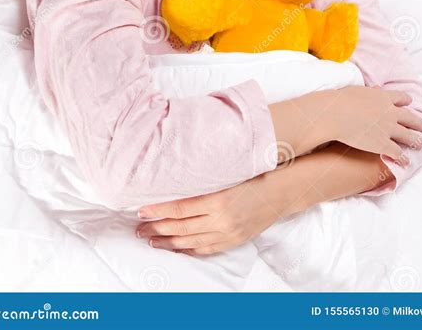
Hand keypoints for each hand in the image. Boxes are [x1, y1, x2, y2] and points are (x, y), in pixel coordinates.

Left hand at [135, 173, 284, 255]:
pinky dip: (189, 249)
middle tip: (138, 227)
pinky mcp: (235, 240)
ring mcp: (228, 233)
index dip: (159, 210)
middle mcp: (222, 219)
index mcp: (219, 199)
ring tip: (150, 239)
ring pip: (191, 240)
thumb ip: (205, 177)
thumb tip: (175, 175)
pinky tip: (176, 247)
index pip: (180, 207)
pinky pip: (207, 248)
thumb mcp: (229, 171)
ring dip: (168, 241)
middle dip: (156, 227)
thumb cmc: (255, 173)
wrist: (282, 190)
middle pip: (181, 226)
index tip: (142, 209)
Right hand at [326, 85, 421, 162]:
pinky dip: (403, 158)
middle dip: (419, 123)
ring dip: (416, 141)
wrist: (335, 115)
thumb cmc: (340, 100)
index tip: (409, 104)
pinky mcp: (383, 144)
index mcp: (384, 97)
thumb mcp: (357, 90)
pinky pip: (397, 153)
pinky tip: (405, 162)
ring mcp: (388, 129)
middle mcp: (390, 112)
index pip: (401, 98)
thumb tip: (375, 88)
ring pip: (409, 136)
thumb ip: (369, 91)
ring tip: (421, 144)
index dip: (406, 102)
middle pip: (410, 118)